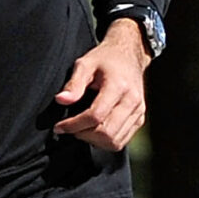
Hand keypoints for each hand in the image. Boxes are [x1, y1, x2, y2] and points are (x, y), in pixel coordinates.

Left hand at [51, 20, 149, 148]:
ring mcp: (138, 112)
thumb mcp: (85, 64)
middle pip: (106, 133)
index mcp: (119, 86)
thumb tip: (61, 100)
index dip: (74, 125)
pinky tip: (92, 130)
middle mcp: (132, 101)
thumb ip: (74, 83)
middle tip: (69, 128)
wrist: (129, 55)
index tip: (59, 127)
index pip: (95, 116)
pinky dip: (104, 141)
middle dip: (83, 134)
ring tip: (80, 129)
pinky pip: (121, 141)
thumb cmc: (104, 59)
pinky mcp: (139, 119)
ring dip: (93, 140)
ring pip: (114, 142)